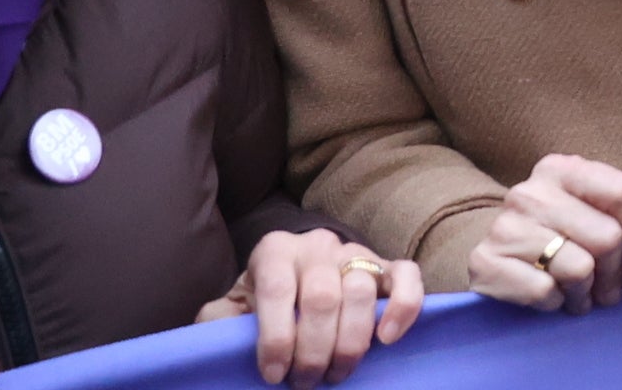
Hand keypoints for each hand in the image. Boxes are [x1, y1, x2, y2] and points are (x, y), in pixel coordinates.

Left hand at [194, 229, 424, 385]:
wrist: (297, 279)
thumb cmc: (263, 301)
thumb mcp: (233, 307)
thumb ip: (218, 319)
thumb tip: (215, 334)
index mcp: (276, 250)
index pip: (277, 291)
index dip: (276, 338)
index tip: (273, 375)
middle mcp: (317, 245)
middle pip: (322, 297)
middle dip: (313, 350)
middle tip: (304, 383)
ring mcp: (356, 253)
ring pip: (361, 292)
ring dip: (349, 343)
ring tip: (335, 374)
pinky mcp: (387, 266)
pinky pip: (406, 276)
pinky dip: (403, 307)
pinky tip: (386, 339)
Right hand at [465, 155, 621, 312]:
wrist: (499, 252)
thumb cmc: (561, 228)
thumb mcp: (596, 203)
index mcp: (561, 169)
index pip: (620, 193)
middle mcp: (529, 192)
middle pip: (606, 237)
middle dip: (615, 271)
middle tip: (608, 288)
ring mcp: (504, 226)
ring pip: (579, 269)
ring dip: (586, 292)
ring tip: (580, 293)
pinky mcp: (486, 262)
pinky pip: (545, 292)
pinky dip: (555, 302)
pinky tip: (552, 295)